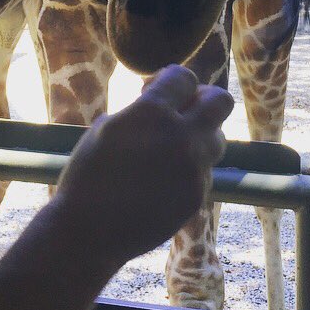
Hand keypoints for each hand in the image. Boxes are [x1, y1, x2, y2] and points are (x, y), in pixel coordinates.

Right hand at [54, 65, 232, 271]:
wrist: (89, 231)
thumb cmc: (88, 173)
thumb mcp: (108, 126)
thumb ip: (142, 108)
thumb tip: (162, 97)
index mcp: (152, 112)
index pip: (185, 77)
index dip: (172, 81)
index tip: (158, 90)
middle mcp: (181, 136)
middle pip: (220, 101)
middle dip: (204, 99)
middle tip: (184, 110)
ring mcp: (193, 169)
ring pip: (217, 139)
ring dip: (200, 137)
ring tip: (172, 148)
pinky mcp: (197, 196)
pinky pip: (205, 172)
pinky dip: (189, 171)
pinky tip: (163, 181)